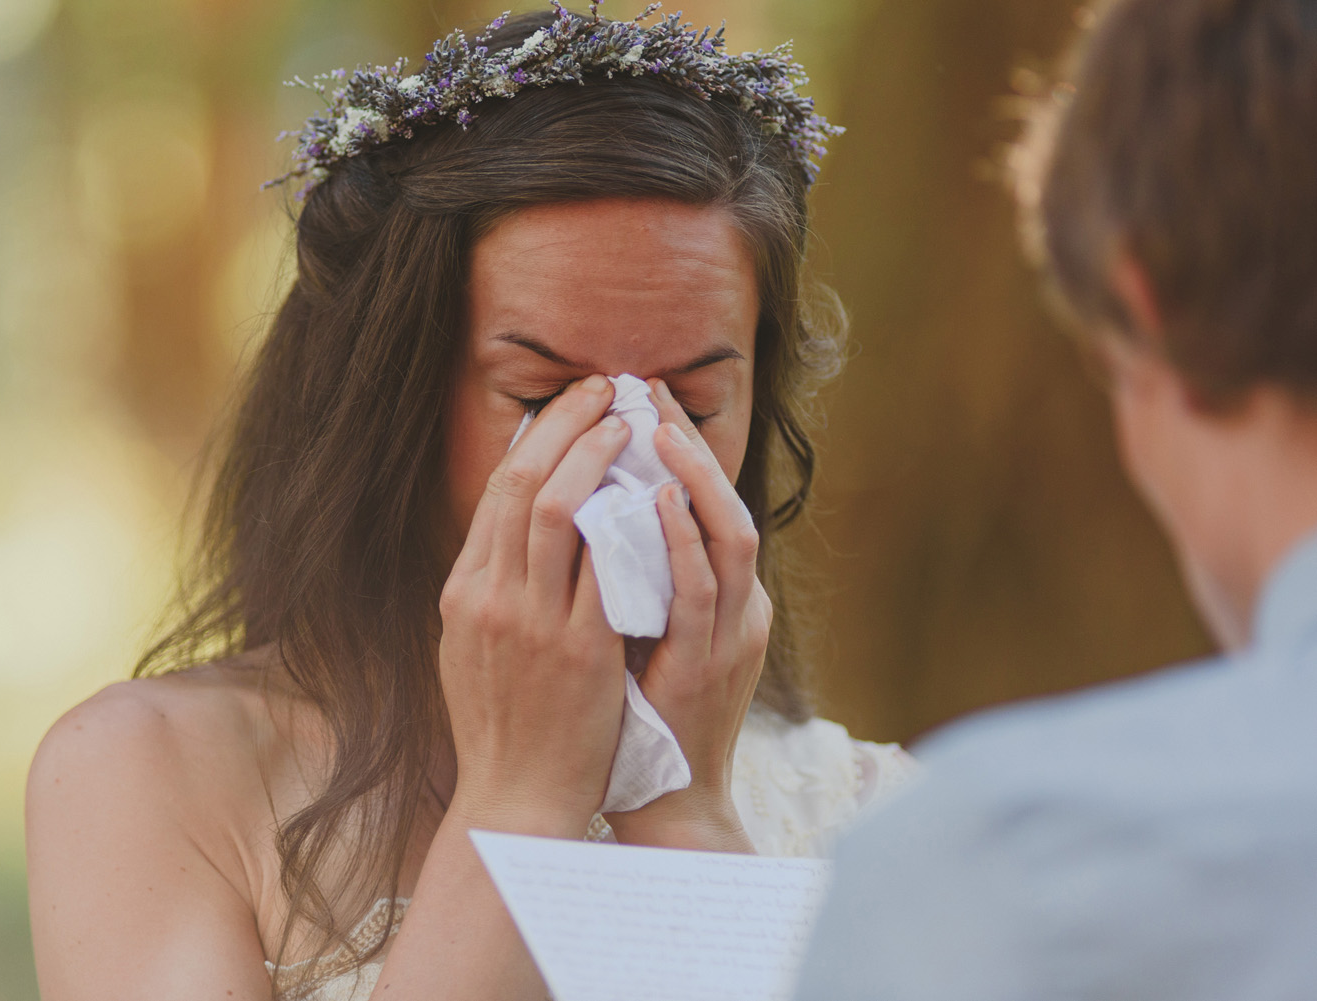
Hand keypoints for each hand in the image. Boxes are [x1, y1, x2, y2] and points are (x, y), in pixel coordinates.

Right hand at [439, 374, 631, 835]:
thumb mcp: (469, 648)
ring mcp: (533, 622)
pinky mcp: (580, 651)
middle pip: (524, 484)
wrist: (515, 798)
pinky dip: (628, 522)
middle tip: (603, 389)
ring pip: (559, 511)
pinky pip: (605, 568)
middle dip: (566, 426)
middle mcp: (490, 597)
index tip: (566, 406)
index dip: (535, 439)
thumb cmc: (499, 725)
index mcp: (463, 592)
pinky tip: (653, 493)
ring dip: (596, 457)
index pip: (496, 493)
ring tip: (629, 424)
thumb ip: (488, 589)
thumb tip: (513, 534)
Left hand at [604, 377, 768, 851]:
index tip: (639, 400)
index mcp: (719, 594)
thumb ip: (629, 577)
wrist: (667, 797)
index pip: (702, 502)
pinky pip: (703, 591)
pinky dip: (685, 540)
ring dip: (696, 477)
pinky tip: (663, 500)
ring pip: (730, 536)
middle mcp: (737, 604)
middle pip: (725, 502)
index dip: (677, 448)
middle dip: (690, 444)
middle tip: (651, 392)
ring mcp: (731, 634)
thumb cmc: (643, 713)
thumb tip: (585, 517)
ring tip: (661, 426)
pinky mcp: (711, 663)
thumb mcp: (641, 631)